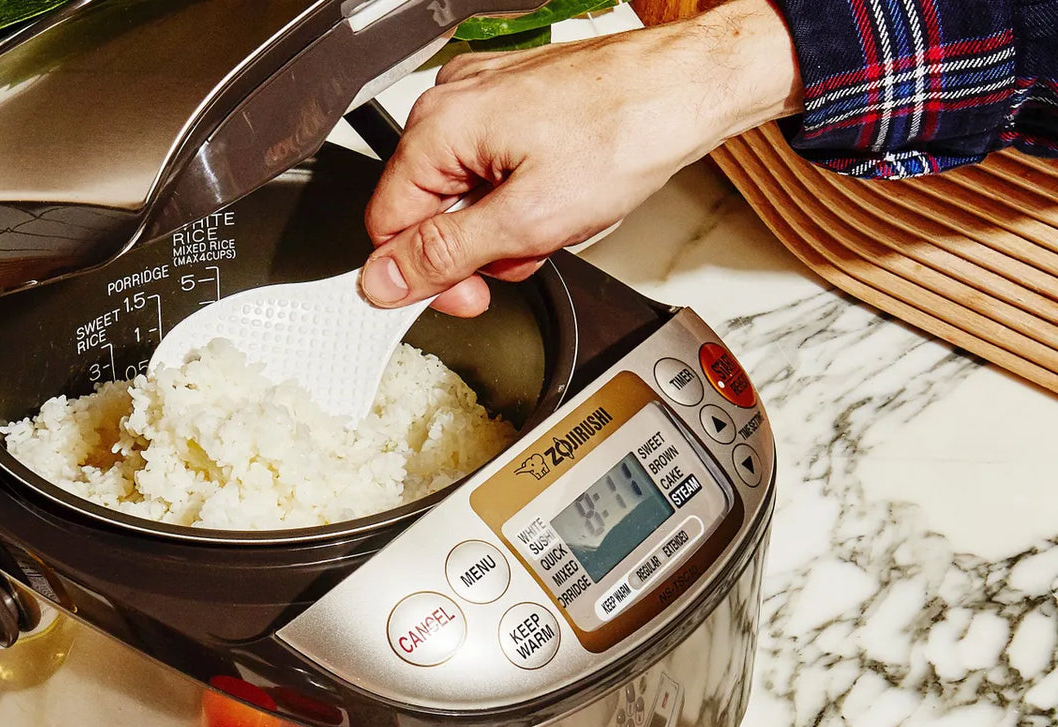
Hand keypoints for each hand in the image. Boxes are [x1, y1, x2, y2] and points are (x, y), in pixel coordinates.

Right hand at [359, 0, 802, 315]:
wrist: (688, 88)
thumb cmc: (624, 132)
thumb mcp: (527, 220)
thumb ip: (444, 256)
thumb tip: (382, 281)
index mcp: (437, 128)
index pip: (388, 226)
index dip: (427, 275)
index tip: (470, 295)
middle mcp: (452, 104)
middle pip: (429, 211)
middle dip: (482, 247)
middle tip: (532, 247)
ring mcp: (485, 98)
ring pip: (468, 195)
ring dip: (511, 223)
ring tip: (562, 211)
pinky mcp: (516, 102)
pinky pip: (497, 168)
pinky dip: (528, 194)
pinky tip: (565, 190)